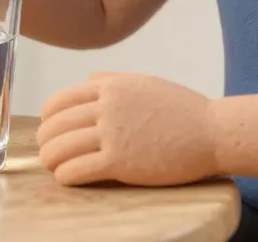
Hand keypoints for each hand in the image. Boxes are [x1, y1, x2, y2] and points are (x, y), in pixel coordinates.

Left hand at [37, 72, 216, 186]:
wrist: (212, 132)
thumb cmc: (182, 109)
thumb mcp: (145, 82)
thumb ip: (113, 79)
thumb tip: (86, 78)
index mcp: (110, 86)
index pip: (61, 100)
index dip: (48, 116)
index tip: (47, 127)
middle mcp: (106, 107)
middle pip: (57, 124)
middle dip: (45, 139)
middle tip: (47, 150)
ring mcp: (113, 134)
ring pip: (62, 147)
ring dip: (50, 159)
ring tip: (52, 166)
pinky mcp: (121, 161)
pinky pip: (79, 168)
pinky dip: (65, 175)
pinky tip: (65, 178)